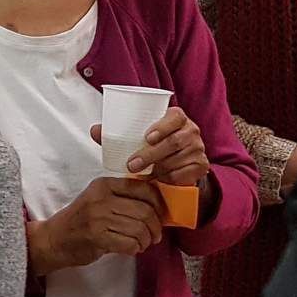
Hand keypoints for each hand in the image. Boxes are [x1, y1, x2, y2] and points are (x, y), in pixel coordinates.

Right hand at [29, 177, 165, 271]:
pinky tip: (131, 249)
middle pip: (144, 211)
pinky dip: (135, 249)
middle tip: (155, 236)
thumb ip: (122, 197)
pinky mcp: (96, 237)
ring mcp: (98, 218)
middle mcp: (101, 198)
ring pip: (139, 229)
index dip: (159, 204)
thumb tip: (157, 205)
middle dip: (156, 227)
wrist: (53, 239)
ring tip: (142, 244)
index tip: (161, 215)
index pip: (144, 188)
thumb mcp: (98, 199)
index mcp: (104, 184)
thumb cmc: (80, 221)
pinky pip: (129, 244)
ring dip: (145, 240)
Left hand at [94, 107, 209, 186]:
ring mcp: (198, 149)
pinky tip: (159, 179)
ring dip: (158, 168)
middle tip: (132, 165)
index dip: (162, 126)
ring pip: (177, 159)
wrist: (175, 167)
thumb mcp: (138, 139)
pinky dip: (169, 178)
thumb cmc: (154, 148)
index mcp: (177, 118)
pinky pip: (184, 173)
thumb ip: (118, 134)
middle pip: (174, 141)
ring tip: (144, 174)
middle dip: (151, 154)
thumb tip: (95, 130)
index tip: (146, 137)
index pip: (175, 116)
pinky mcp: (201, 166)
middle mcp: (191, 131)